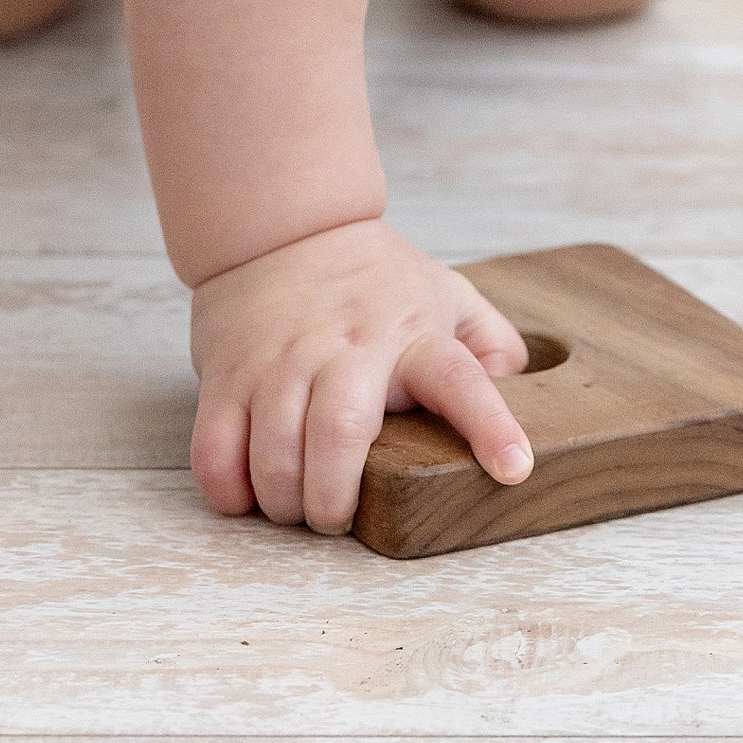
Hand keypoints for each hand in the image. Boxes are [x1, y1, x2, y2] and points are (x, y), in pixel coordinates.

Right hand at [187, 216, 534, 531]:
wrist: (284, 225)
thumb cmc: (375, 280)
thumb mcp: (447, 295)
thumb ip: (491, 344)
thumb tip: (527, 398)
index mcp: (413, 334)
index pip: (461, 378)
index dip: (490, 426)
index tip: (514, 469)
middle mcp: (348, 347)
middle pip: (341, 432)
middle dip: (335, 498)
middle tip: (337, 516)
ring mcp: (281, 360)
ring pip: (275, 450)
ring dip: (284, 500)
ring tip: (296, 505)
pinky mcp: (228, 373)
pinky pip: (215, 449)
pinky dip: (229, 489)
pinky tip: (247, 490)